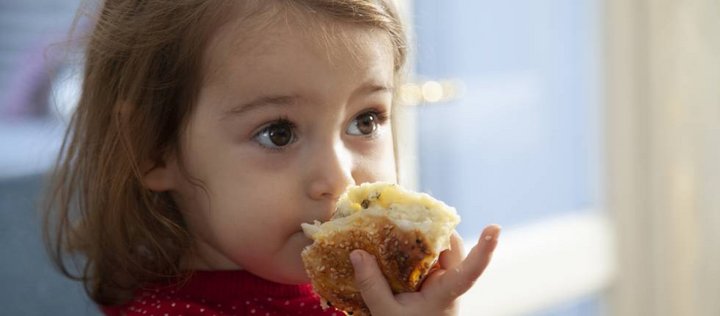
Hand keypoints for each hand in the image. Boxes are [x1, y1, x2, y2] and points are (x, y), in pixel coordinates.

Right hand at [350, 224, 500, 315]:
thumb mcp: (385, 313)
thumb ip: (372, 285)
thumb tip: (357, 253)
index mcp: (446, 293)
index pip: (470, 271)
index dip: (484, 250)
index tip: (495, 228)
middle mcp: (448, 283)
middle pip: (450, 248)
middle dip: (434, 229)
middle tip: (412, 209)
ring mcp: (439, 281)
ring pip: (436, 250)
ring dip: (420, 237)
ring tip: (398, 218)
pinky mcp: (428, 281)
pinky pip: (423, 258)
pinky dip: (410, 248)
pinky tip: (391, 238)